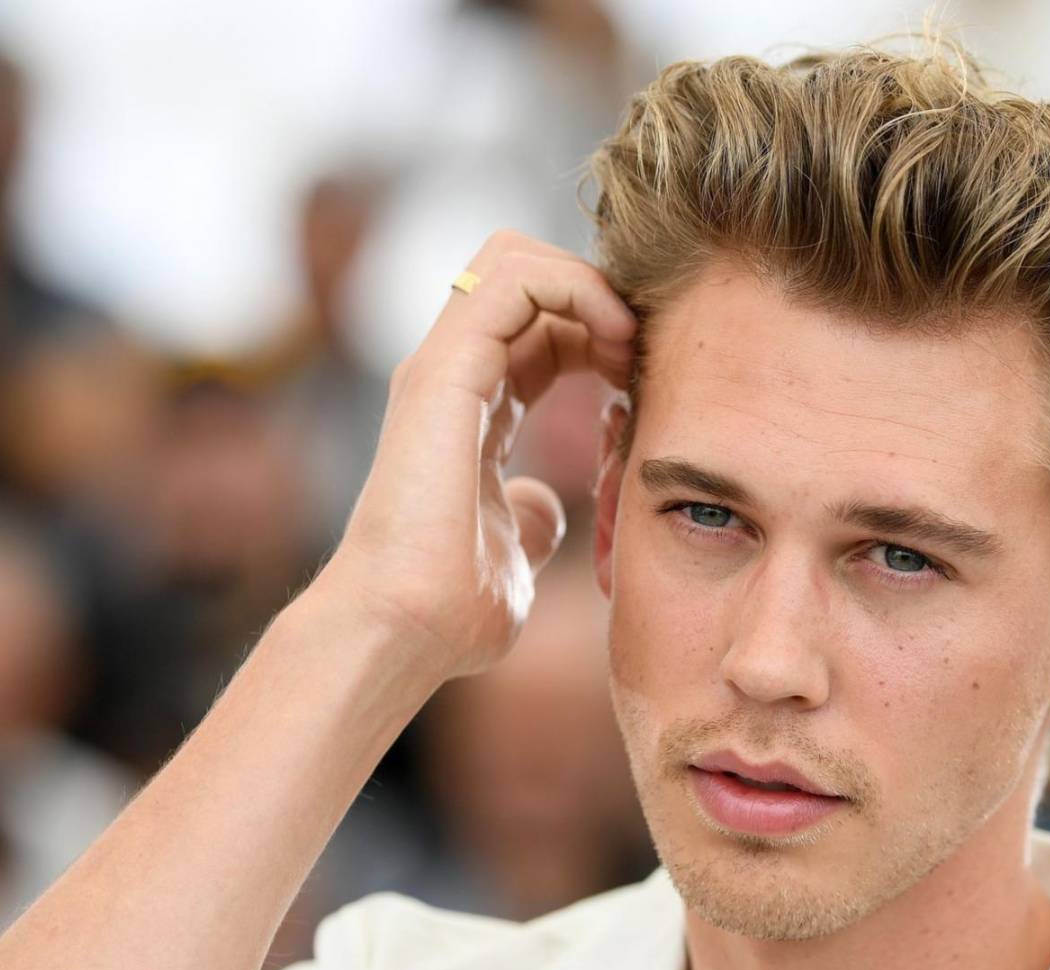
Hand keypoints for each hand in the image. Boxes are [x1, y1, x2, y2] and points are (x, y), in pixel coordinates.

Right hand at [311, 231, 635, 683]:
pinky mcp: (444, 370)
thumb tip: (546, 507)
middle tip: (644, 351)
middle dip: (598, 294)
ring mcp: (443, 367)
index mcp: (471, 409)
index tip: (645, 378)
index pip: (538, 326)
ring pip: (515, 257)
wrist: (403, 632)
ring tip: (631, 339)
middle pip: (527, 276)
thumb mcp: (515, 554)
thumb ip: (529, 520)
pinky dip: (575, 288)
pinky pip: (512, 280)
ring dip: (590, 283)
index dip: (599, 331)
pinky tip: (614, 340)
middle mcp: (452, 376)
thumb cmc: (450, 611)